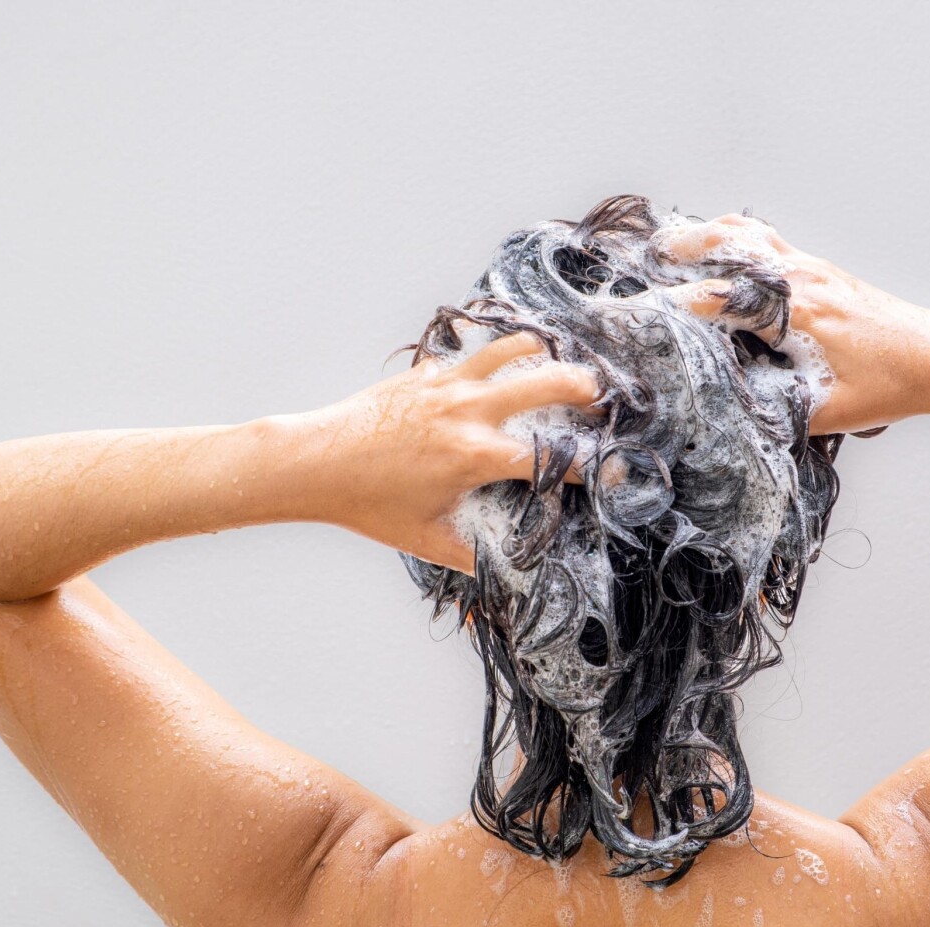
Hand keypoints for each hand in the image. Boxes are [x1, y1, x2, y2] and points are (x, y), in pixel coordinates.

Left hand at [295, 333, 600, 571]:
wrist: (316, 462)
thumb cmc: (369, 505)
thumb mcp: (426, 539)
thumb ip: (473, 554)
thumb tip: (510, 572)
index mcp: (474, 457)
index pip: (547, 460)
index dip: (587, 468)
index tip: (613, 471)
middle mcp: (467, 414)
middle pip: (544, 385)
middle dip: (580, 388)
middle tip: (599, 396)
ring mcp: (447, 386)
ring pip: (510, 351)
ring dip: (542, 353)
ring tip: (559, 359)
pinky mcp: (427, 374)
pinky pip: (474, 352)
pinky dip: (498, 350)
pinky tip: (510, 354)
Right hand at [653, 213, 929, 434]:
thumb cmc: (888, 385)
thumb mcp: (826, 411)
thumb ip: (773, 410)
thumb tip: (725, 412)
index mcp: (795, 312)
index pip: (718, 299)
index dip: (672, 309)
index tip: (639, 318)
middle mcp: (799, 279)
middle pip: (726, 244)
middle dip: (679, 250)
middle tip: (642, 258)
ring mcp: (810, 267)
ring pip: (746, 233)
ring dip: (706, 235)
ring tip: (669, 244)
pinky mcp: (820, 268)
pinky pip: (766, 239)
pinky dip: (733, 237)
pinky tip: (718, 248)